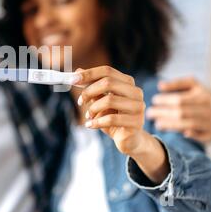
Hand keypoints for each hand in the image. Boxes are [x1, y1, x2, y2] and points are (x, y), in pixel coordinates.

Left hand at [74, 66, 168, 182]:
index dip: (89, 74)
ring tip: (88, 116)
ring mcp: (138, 106)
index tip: (72, 80)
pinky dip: (96, 122)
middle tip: (80, 101)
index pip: (107, 71)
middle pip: (108, 83)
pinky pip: (112, 119)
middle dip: (89, 91)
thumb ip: (91, 86)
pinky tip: (90, 125)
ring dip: (93, 109)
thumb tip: (77, 71)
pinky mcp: (137, 122)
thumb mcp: (100, 100)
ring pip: (109, 100)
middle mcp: (136, 92)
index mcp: (127, 82)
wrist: (128, 139)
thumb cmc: (113, 117)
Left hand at [146, 77, 210, 143]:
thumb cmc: (200, 95)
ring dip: (170, 125)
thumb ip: (177, 83)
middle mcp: (207, 110)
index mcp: (202, 96)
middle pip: (181, 113)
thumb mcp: (192, 84)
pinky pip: (200, 137)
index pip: (179, 99)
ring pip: (188, 125)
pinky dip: (191, 135)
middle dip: (162, 113)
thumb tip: (160, 86)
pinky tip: (179, 134)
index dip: (164, 100)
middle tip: (149, 113)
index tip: (154, 100)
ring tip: (157, 124)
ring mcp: (210, 123)